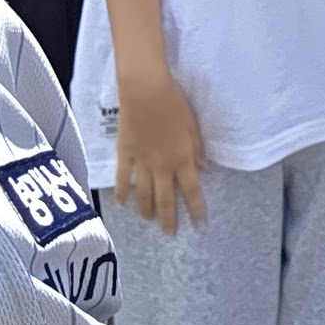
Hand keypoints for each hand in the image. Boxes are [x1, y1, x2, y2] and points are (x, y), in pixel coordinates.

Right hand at [116, 69, 208, 232]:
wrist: (145, 91)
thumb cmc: (174, 103)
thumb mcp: (193, 124)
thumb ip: (197, 148)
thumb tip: (202, 168)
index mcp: (182, 159)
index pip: (193, 191)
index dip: (197, 210)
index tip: (200, 225)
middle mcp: (162, 166)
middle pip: (166, 199)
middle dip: (169, 219)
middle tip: (170, 234)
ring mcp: (141, 163)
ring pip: (143, 194)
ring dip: (147, 210)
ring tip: (149, 220)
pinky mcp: (124, 155)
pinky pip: (122, 179)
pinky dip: (121, 193)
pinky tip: (121, 204)